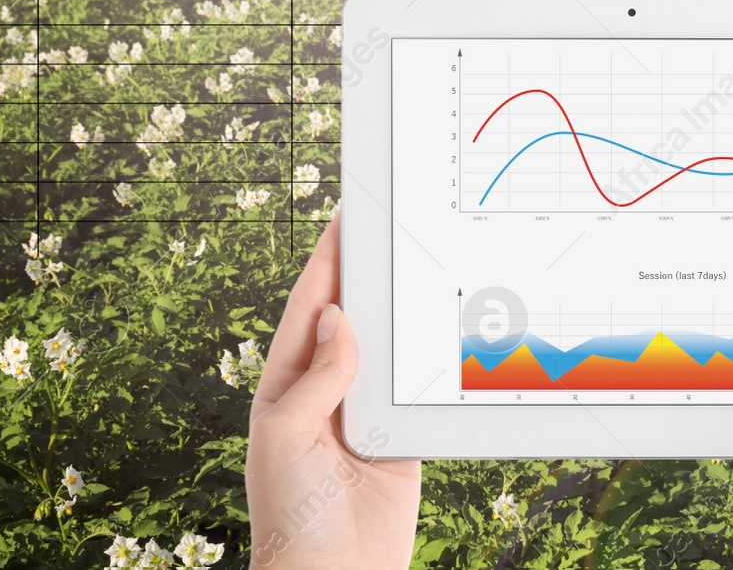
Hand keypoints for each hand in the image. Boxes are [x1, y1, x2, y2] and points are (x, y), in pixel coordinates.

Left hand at [247, 219, 421, 568]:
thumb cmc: (289, 513)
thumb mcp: (285, 435)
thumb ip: (316, 376)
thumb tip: (340, 317)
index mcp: (286, 386)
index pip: (309, 310)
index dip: (325, 263)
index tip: (342, 218)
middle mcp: (326, 393)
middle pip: (353, 320)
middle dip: (369, 277)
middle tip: (393, 229)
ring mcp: (365, 414)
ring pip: (390, 348)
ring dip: (405, 313)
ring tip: (426, 265)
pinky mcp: (402, 438)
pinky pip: (418, 389)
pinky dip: (432, 361)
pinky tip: (447, 330)